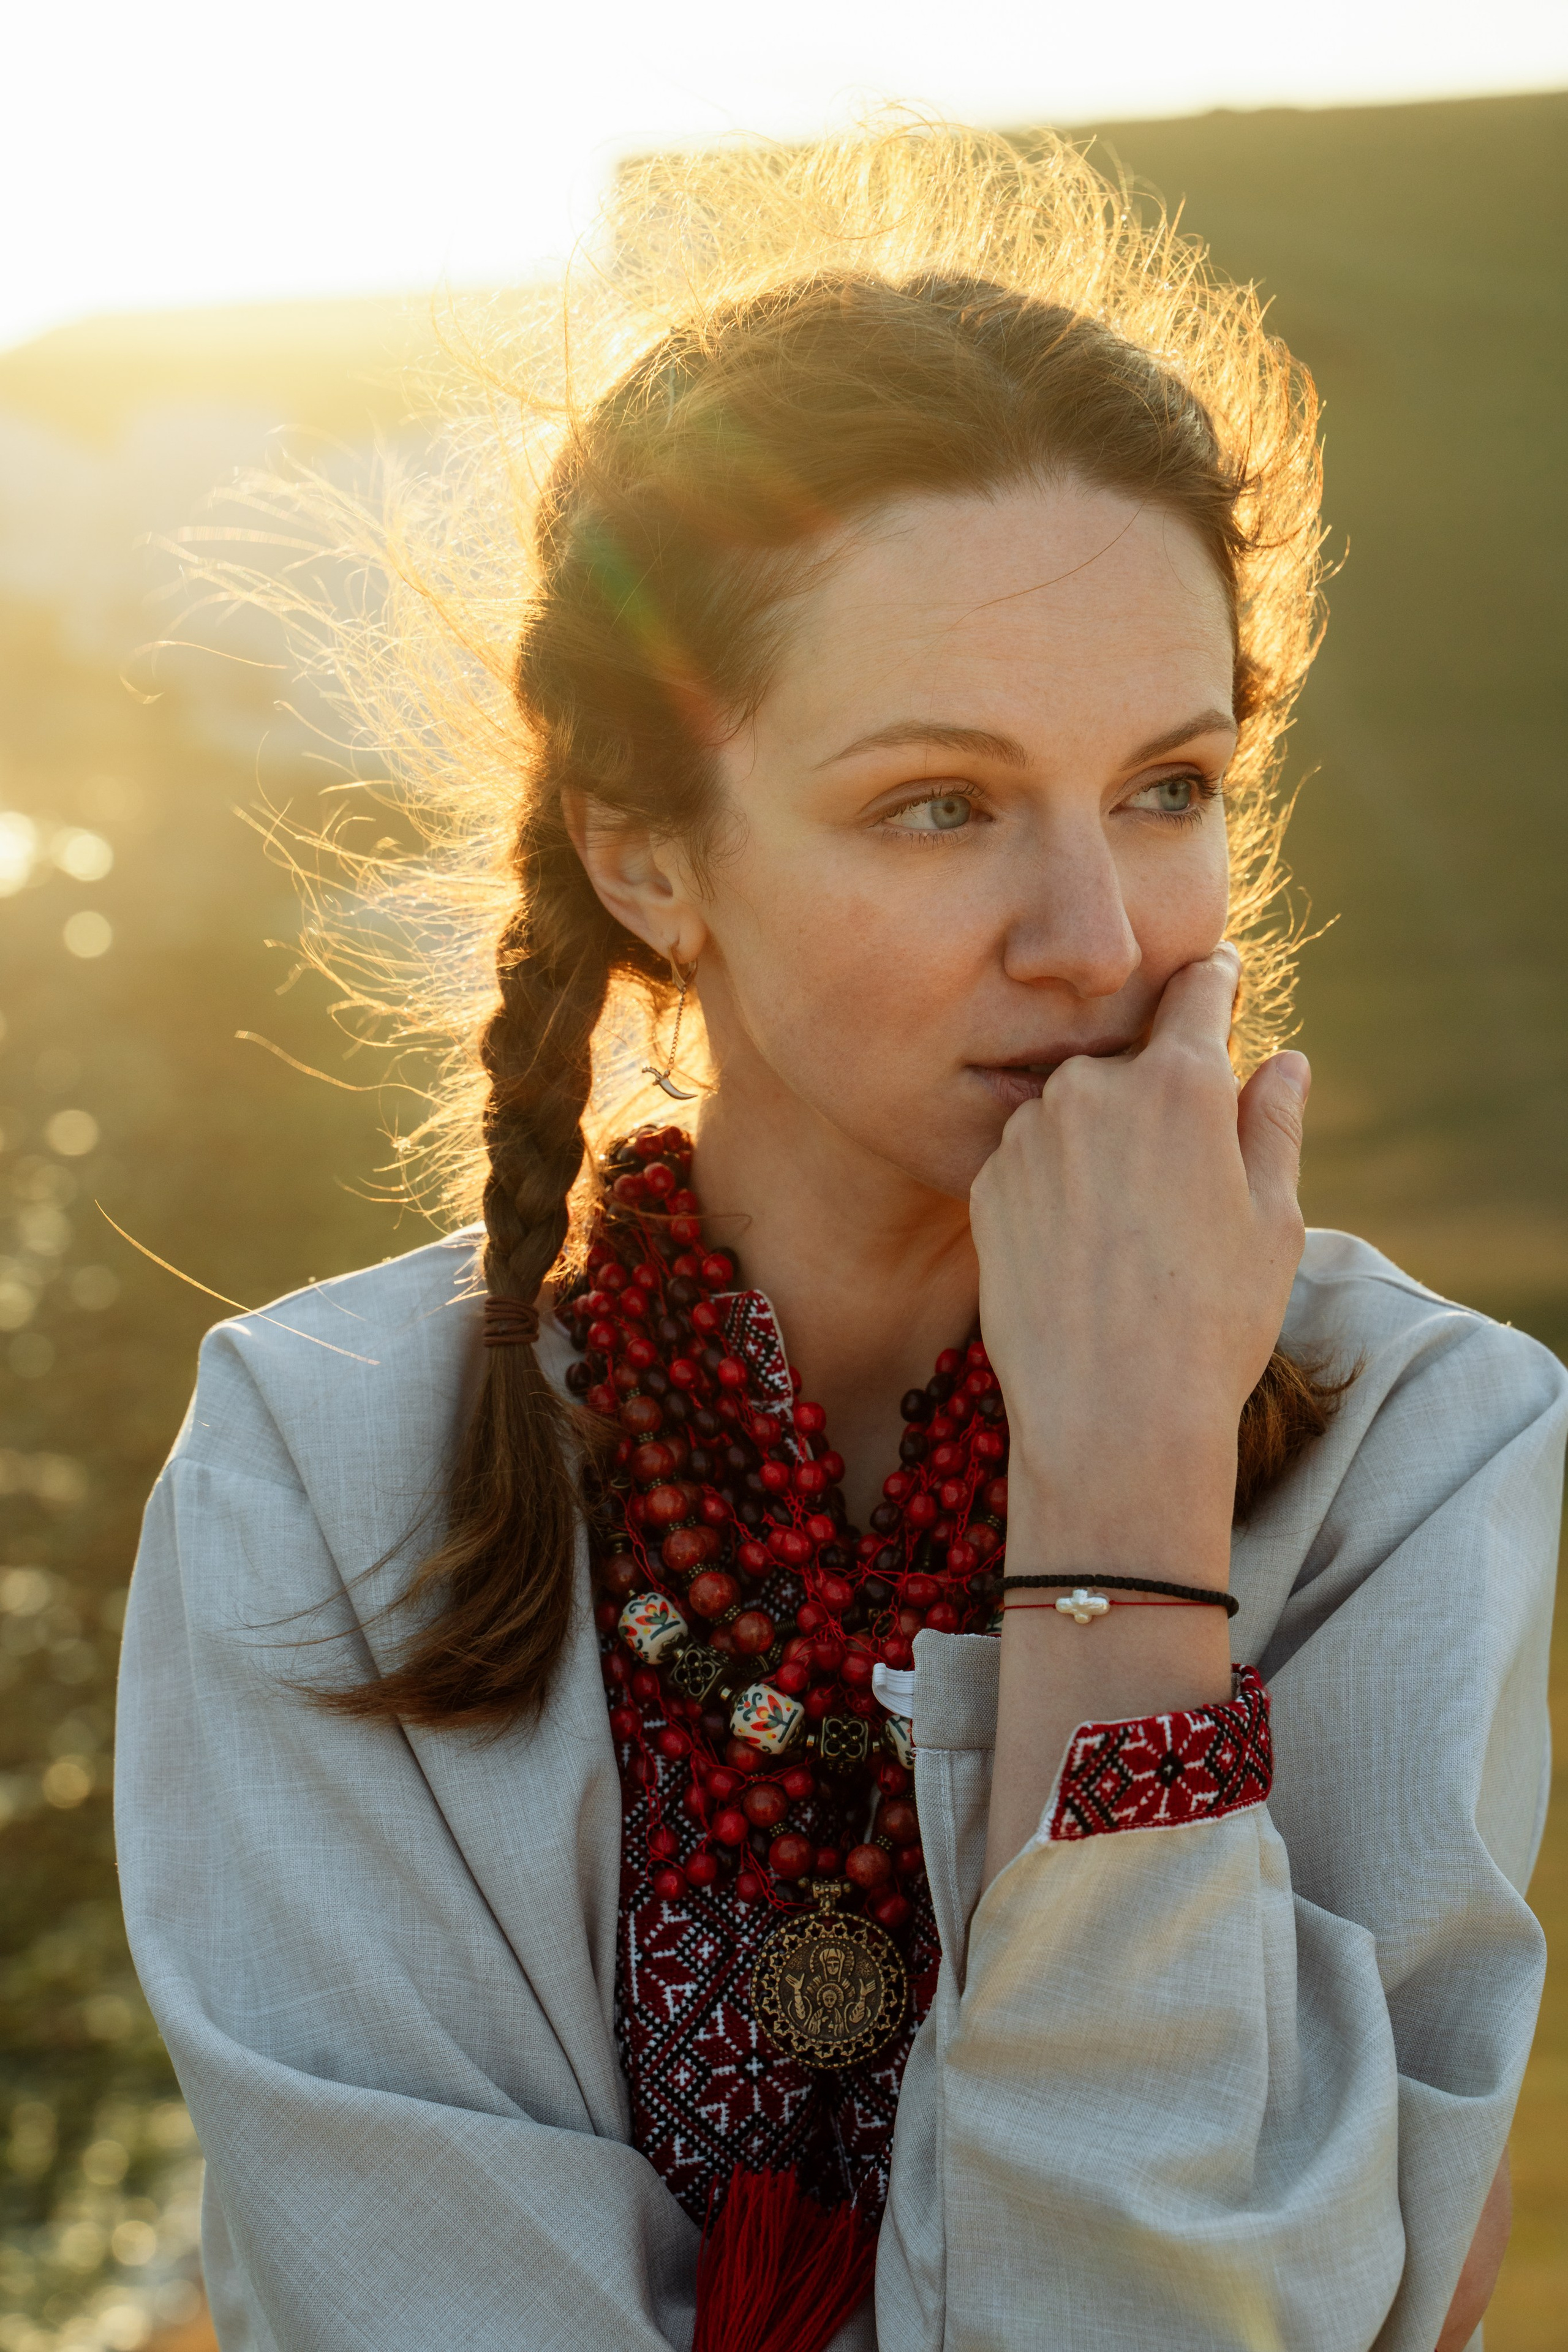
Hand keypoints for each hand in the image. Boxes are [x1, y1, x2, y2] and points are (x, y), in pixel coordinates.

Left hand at [969, 945, 1309, 1583]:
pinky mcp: (986, 1182)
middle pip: (1130, 1059)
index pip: (1196, 991)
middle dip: (1155, 1093)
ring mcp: (1029, 1133)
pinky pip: (1031, 1158)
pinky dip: (1055, 1185)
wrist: (1109, 1415)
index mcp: (1179, 1083)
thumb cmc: (1212, 1323)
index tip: (1216, 977)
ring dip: (1099, 1140)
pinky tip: (1081, 1251)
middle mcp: (1092, 1087)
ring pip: (1075, 1109)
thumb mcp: (1272, 1220)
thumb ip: (1273, 1123)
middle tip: (1180, 1178)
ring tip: (1129, 1231)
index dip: (1212, 981)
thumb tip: (1283, 1060)